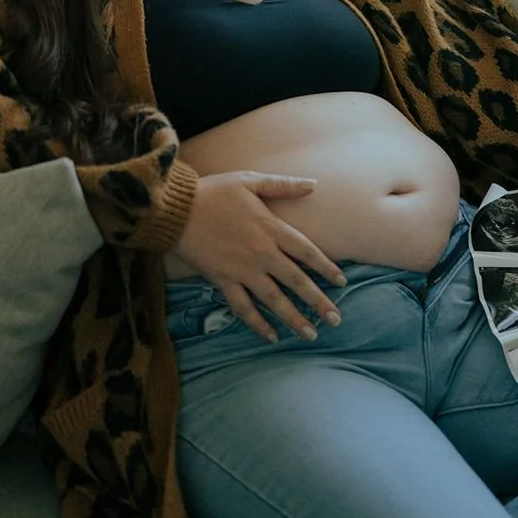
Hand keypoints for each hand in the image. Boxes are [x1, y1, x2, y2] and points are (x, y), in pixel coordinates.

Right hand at [171, 171, 346, 342]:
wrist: (176, 209)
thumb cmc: (214, 191)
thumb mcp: (250, 180)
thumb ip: (283, 184)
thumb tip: (313, 184)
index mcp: (271, 228)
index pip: (307, 252)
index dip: (326, 267)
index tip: (341, 282)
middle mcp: (262, 253)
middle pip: (297, 281)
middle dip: (318, 301)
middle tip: (336, 319)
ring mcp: (243, 270)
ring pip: (274, 300)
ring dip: (294, 318)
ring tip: (311, 334)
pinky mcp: (223, 281)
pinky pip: (243, 308)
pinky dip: (257, 324)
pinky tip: (271, 336)